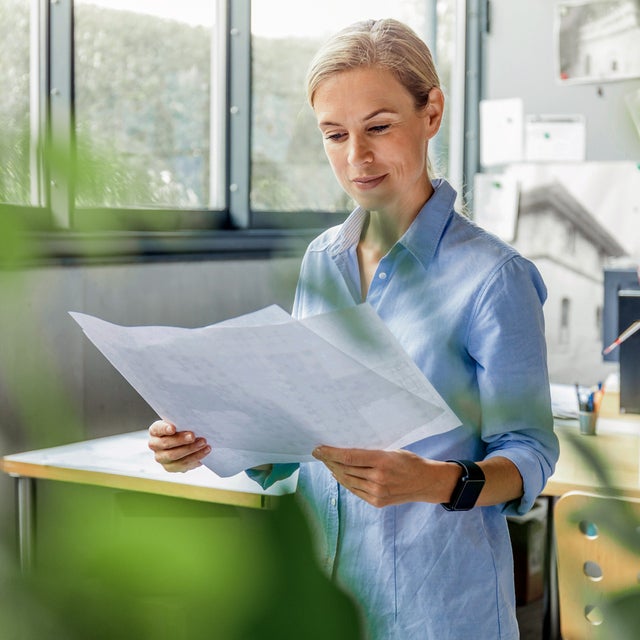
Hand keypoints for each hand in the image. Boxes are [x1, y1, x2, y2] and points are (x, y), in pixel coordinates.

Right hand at [148, 420, 210, 472]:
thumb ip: (183, 423)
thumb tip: (195, 423)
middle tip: (193, 436)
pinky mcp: (170, 467)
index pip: (158, 429)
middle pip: (166, 443)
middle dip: (181, 440)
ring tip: (204, 444)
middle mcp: (155, 445)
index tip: (173, 428)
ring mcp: (161, 458)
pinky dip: (194, 458)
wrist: (184, 443)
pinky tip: (203, 453)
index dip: (165, 429)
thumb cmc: (182, 429)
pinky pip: (182, 465)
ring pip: (174, 456)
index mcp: (155, 431)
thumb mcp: (181, 424)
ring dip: (191, 450)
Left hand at [312, 446, 457, 507]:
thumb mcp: (391, 451)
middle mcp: (378, 478)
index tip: (318, 449)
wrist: (426, 482)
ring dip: (334, 471)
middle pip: (345, 469)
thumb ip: (370, 453)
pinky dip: (345, 482)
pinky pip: (355, 490)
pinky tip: (338, 475)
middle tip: (319, 454)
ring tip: (326, 463)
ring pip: (348, 481)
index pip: (349, 457)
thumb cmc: (409, 461)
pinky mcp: (377, 502)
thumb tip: (346, 452)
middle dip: (329, 461)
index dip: (330, 453)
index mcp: (382, 461)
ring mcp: (377, 492)